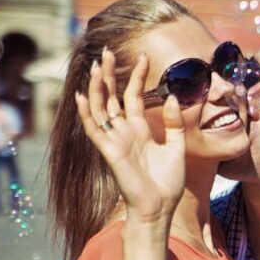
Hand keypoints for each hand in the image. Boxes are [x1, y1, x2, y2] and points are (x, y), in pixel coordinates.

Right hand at [76, 47, 185, 227]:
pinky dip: (87, 113)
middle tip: (107, 51)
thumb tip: (171, 97)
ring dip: (96, 88)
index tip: (143, 56)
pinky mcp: (109, 152)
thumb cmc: (168, 183)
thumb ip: (174, 124)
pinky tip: (81, 96)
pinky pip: (94, 130)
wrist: (160, 208)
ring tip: (95, 65)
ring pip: (100, 108)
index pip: (134, 96)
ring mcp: (115, 141)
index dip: (136, 77)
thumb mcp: (178, 148)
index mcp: (140, 130)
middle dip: (109, 74)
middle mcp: (124, 132)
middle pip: (112, 97)